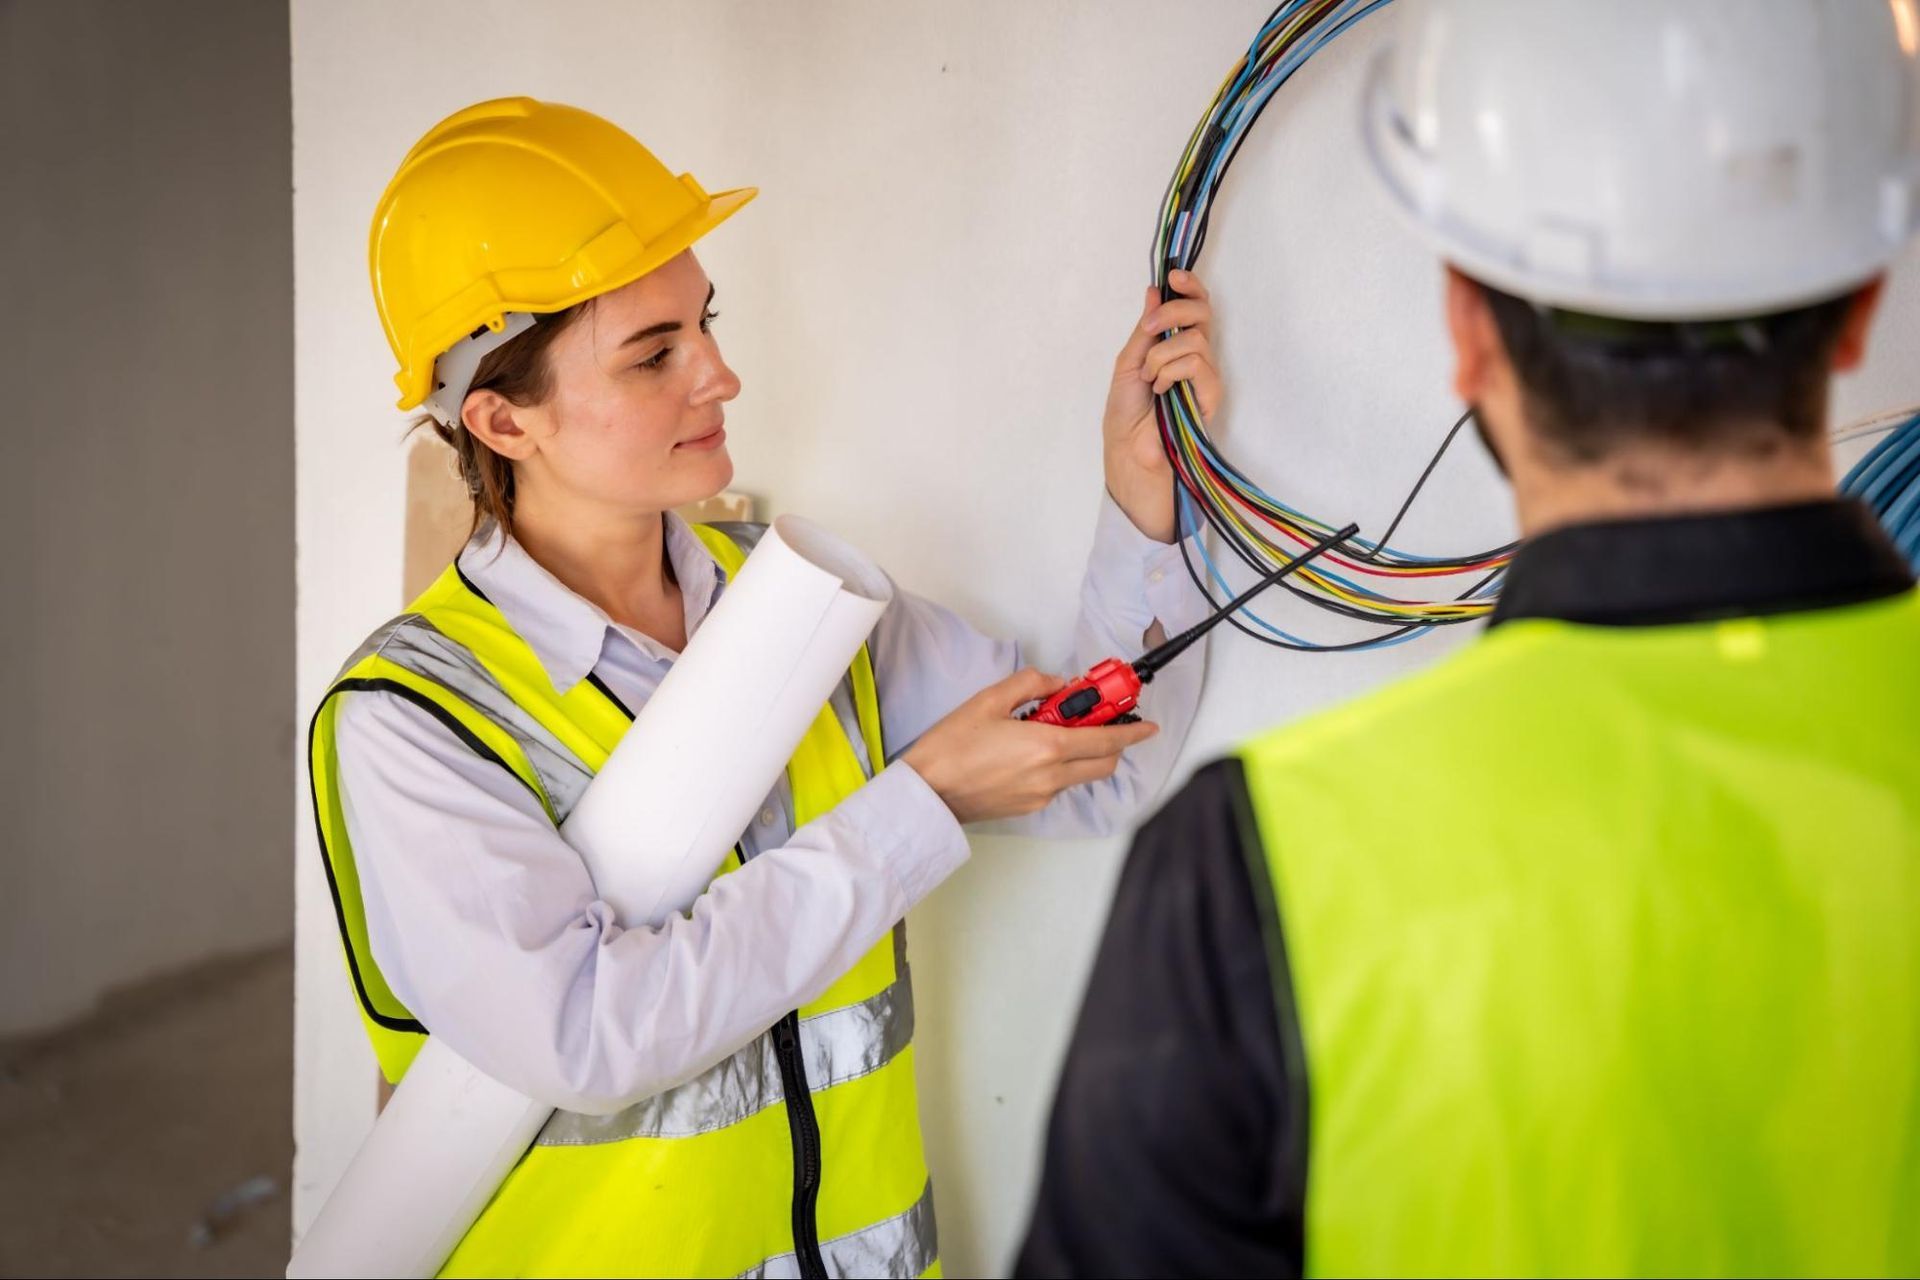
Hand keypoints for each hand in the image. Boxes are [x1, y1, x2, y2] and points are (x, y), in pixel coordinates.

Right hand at [901, 669, 1159, 822]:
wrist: (926, 793)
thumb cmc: (950, 747)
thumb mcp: (989, 700)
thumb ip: (1030, 684)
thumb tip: (1056, 683)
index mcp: (1046, 747)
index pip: (1107, 741)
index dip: (1133, 732)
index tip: (1149, 725)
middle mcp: (1051, 776)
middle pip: (1104, 763)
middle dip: (1112, 743)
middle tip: (1099, 721)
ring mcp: (1042, 796)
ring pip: (1081, 774)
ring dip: (1082, 754)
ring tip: (1052, 732)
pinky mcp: (1029, 808)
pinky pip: (1058, 785)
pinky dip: (1059, 767)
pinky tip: (1031, 752)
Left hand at [1103, 269, 1223, 543]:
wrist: (1128, 452)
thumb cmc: (1125, 414)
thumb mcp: (1128, 362)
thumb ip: (1145, 329)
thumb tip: (1154, 289)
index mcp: (1174, 347)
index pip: (1194, 308)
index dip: (1190, 288)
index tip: (1174, 275)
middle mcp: (1194, 357)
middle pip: (1203, 313)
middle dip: (1175, 311)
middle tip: (1151, 329)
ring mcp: (1204, 376)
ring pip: (1196, 338)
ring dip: (1163, 354)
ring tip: (1150, 378)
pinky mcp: (1210, 394)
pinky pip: (1197, 362)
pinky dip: (1172, 370)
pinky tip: (1162, 389)